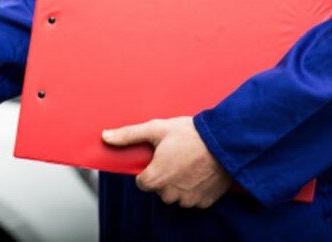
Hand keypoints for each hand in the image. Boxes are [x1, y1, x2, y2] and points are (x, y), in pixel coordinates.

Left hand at [102, 117, 232, 208]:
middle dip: (165, 175)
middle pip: (160, 189)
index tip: (160, 157)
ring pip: (177, 195)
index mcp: (155, 178)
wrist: (225, 141)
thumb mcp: (156, 129)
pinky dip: (196, 188)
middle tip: (177, 156)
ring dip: (180, 183)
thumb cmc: (190, 134)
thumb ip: (129, 135)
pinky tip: (200, 171)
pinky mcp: (205, 201)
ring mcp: (188, 199)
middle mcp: (170, 193)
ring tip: (190, 162)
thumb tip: (105, 136)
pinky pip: (194, 198)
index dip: (150, 168)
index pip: (142, 181)